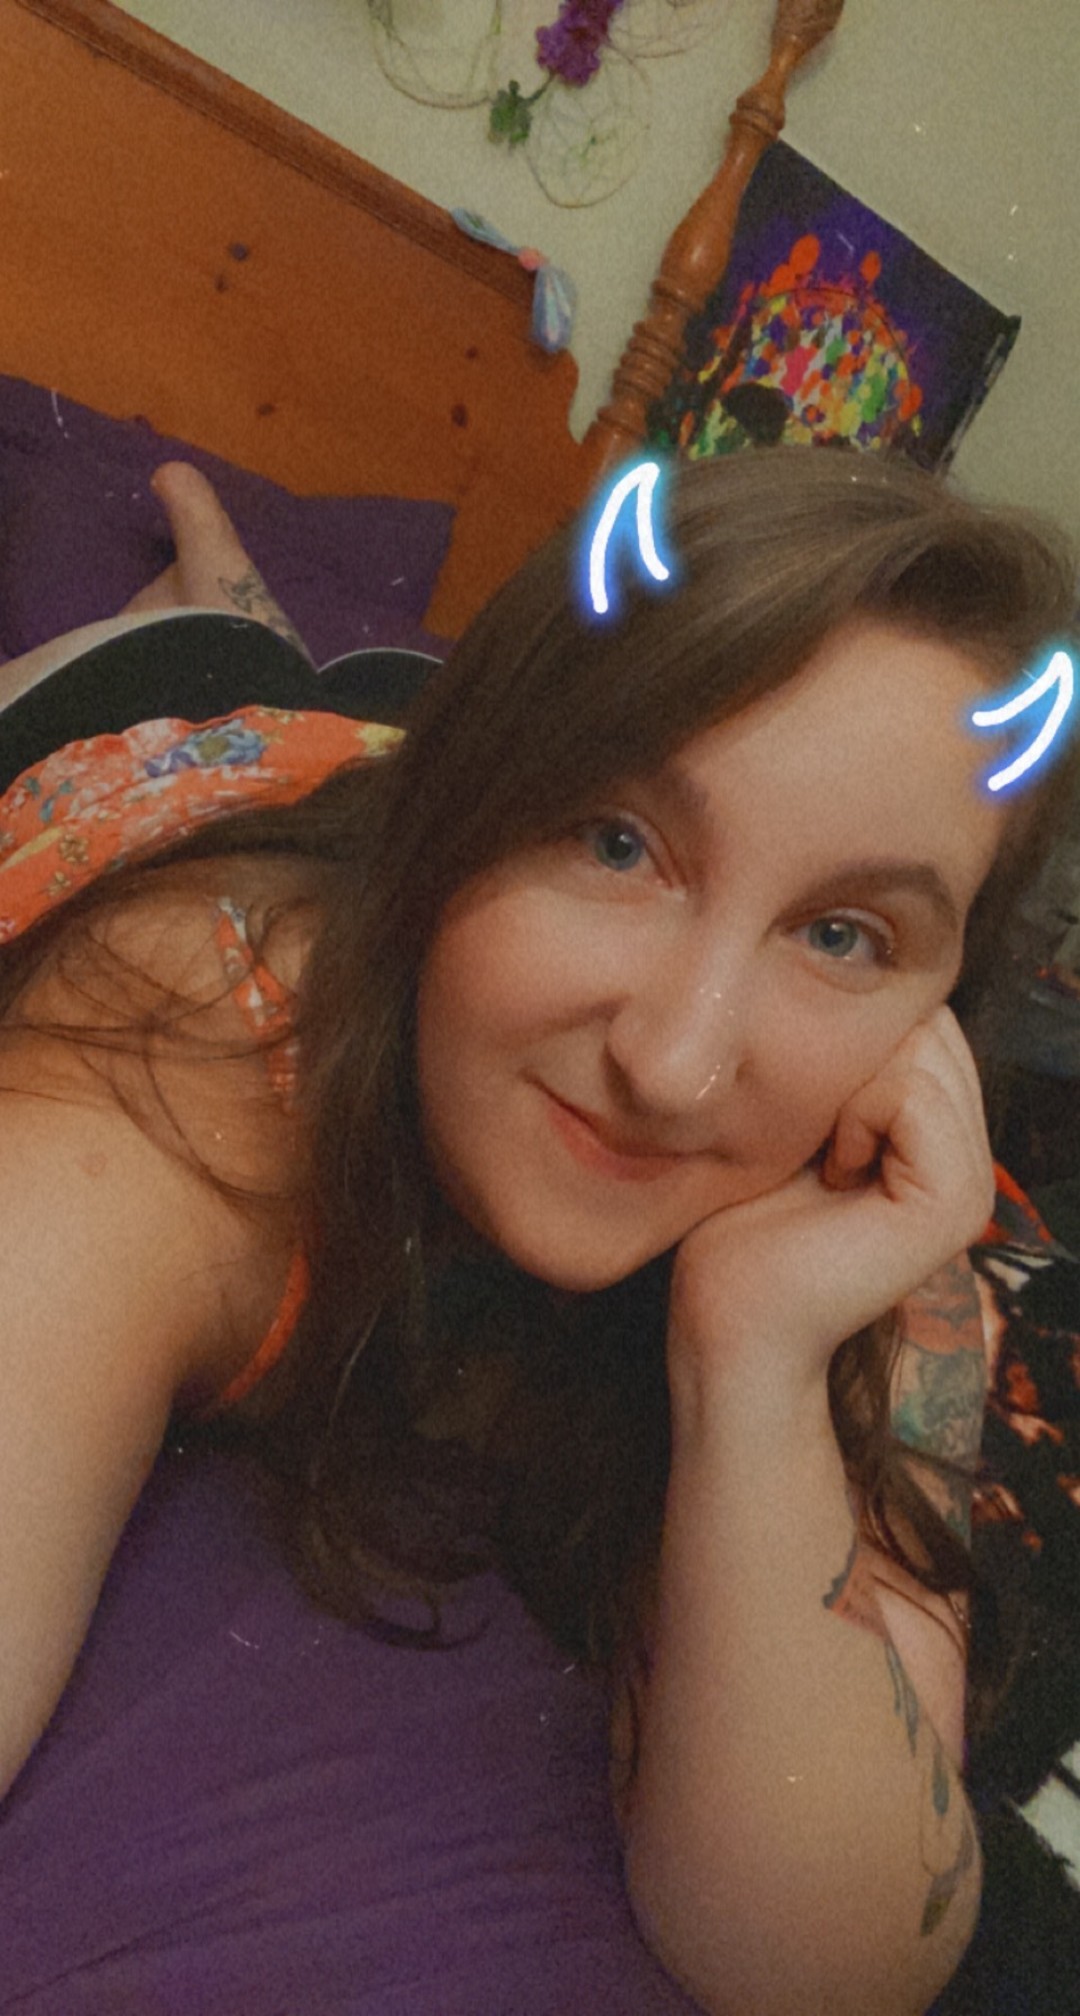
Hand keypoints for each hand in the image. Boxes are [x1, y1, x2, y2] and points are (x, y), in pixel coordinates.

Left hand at [667, 1007, 994, 1397]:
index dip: (854, 1041)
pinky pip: (914, 1094)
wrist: (725, 1321)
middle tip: (817, 1139)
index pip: (924, 1022)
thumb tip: (858, 986)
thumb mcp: (795, 1121)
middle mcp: (971, 1162)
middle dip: (859, 1057)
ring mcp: (972, 1186)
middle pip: (931, 1028)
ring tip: (827, 1158)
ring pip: (925, 1051)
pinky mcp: (954, 1203)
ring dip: (852, 1086)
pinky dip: (858, 1113)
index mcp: (937, 1143)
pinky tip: (835, 1172)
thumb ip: (843, 1068)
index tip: (808, 1120)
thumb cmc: (738, 1223)